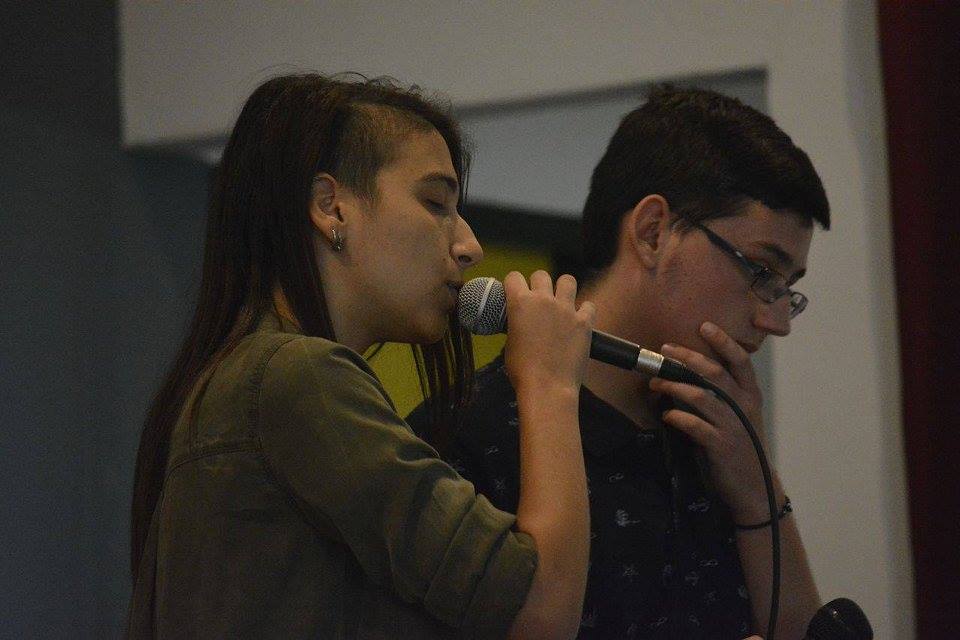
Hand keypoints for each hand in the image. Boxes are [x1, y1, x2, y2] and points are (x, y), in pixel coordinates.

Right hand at [502, 271, 594, 395]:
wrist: (548, 387)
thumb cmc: (522, 370)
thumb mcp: (510, 343)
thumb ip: (516, 326)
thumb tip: (521, 324)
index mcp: (520, 303)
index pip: (514, 276)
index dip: (513, 283)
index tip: (515, 292)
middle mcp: (544, 300)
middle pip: (541, 275)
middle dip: (538, 284)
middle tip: (538, 300)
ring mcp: (567, 309)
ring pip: (568, 280)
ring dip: (563, 288)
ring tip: (561, 301)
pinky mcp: (584, 322)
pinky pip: (589, 305)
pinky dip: (585, 310)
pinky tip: (580, 319)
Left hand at [648, 321, 780, 521]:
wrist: (754, 487)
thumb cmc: (740, 446)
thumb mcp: (737, 416)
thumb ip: (719, 395)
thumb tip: (686, 374)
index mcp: (750, 395)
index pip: (741, 361)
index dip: (723, 342)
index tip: (704, 325)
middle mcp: (744, 406)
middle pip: (715, 373)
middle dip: (688, 358)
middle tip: (665, 349)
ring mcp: (734, 426)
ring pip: (701, 396)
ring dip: (674, 385)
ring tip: (655, 383)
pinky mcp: (722, 445)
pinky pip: (696, 426)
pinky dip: (678, 417)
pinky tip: (667, 414)